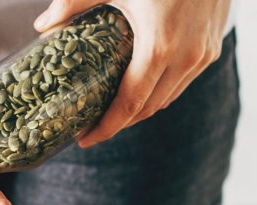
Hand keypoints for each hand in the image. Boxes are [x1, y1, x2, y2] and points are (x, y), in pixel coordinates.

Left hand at [34, 0, 231, 147]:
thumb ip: (74, 3)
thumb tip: (43, 26)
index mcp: (160, 47)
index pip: (130, 105)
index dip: (107, 127)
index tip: (85, 139)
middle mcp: (187, 58)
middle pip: (150, 108)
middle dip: (121, 122)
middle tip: (93, 124)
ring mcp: (204, 53)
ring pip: (170, 96)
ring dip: (143, 107)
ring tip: (115, 108)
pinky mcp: (213, 45)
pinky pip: (185, 80)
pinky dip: (162, 88)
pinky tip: (143, 82)